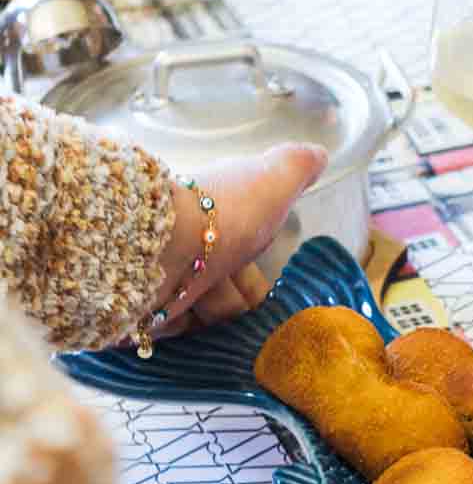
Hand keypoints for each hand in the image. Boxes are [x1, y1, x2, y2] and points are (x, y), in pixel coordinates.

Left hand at [152, 143, 328, 335]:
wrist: (164, 241)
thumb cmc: (224, 215)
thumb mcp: (273, 182)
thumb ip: (296, 167)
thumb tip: (319, 152)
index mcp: (220, 227)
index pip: (246, 272)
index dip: (255, 286)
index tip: (258, 292)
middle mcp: (191, 253)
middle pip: (226, 300)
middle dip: (233, 306)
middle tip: (233, 304)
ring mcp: (164, 281)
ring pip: (201, 318)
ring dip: (208, 319)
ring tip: (205, 310)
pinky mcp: (142, 307)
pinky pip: (171, 330)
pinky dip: (180, 330)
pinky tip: (185, 324)